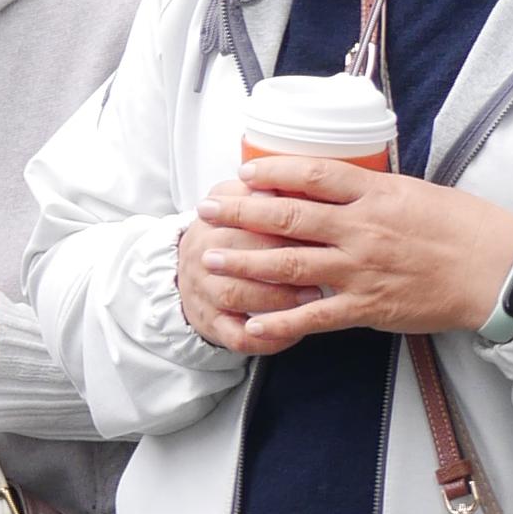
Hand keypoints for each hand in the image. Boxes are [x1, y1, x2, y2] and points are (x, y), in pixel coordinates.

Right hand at [174, 175, 329, 354]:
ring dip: (277, 296)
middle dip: (281, 256)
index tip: (315, 218)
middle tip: (324, 261)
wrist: (188, 273)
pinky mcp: (211, 324)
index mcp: (213, 218)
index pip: (242, 211)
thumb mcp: (235, 201)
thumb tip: (295, 175)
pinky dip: (268, 337)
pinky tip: (294, 333)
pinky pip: (238, 337)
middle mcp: (202, 252)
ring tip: (313, 295)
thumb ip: (262, 188)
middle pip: (238, 251)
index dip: (278, 215)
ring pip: (237, 294)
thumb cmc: (228, 235)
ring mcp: (204, 290)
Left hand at [185, 160, 512, 354]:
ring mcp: (362, 268)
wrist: (498, 271)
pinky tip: (252, 323)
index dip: (273, 171)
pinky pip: (315, 315)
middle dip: (241, 213)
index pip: (313, 174)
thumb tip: (340, 182)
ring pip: (291, 264)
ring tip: (212, 259)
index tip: (243, 173)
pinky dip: (281, 320)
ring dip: (246, 262)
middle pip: (289, 216)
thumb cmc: (465, 228)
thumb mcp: (418, 191)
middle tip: (208, 209)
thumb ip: (375, 190)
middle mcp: (362, 228)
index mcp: (376, 194)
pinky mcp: (368, 306)